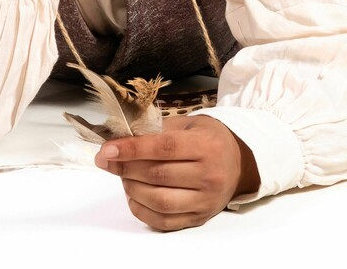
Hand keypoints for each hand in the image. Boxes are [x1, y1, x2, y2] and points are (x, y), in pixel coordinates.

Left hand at [94, 116, 258, 230]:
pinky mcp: (198, 218)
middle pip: (158, 175)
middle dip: (125, 167)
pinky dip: (141, 209)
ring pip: (159, 201)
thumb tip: (120, 139)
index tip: (108, 149)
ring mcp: (205, 201)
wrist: (239, 163)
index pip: (164, 148)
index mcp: (207, 145)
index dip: (133, 149)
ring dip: (132, 188)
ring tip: (123, 175)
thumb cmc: (208, 138)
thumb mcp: (189, 123)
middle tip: (107, 160)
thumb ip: (158, 129)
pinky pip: (163, 221)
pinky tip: (133, 194)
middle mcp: (209, 175)